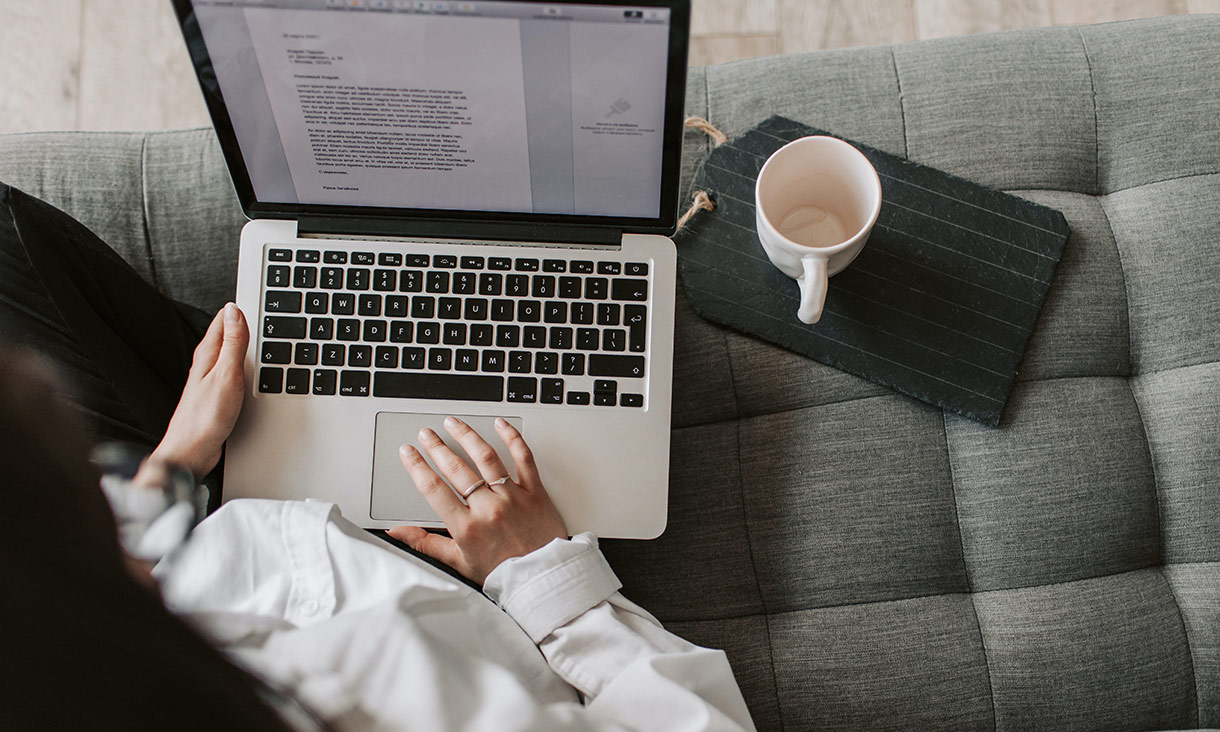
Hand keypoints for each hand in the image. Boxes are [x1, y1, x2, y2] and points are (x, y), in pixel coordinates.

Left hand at [150, 303, 247, 477]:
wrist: (191, 452)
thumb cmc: (205, 418)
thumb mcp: (226, 374)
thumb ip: (233, 343)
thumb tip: (234, 311)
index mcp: (207, 354)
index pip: (223, 319)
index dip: (240, 309)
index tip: (256, 300)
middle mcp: (206, 363)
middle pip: (227, 334)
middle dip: (243, 323)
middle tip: (260, 313)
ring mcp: (210, 379)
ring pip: (229, 353)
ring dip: (244, 344)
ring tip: (259, 337)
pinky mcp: (216, 395)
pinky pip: (232, 371)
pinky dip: (243, 366)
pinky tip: (252, 372)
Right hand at [387, 417, 567, 584]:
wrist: (543, 579)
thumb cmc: (503, 573)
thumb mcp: (458, 562)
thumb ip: (426, 543)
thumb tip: (396, 534)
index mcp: (466, 528)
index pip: (433, 489)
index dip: (417, 466)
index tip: (407, 452)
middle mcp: (488, 508)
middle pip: (456, 468)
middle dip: (436, 447)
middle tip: (426, 433)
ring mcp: (513, 497)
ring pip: (486, 457)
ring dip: (466, 436)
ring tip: (453, 423)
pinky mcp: (535, 491)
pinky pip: (523, 457)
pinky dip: (511, 438)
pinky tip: (500, 424)